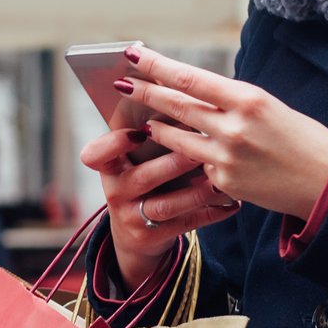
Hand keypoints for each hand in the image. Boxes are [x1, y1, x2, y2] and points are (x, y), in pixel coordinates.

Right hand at [79, 128, 239, 288]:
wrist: (135, 234)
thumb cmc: (143, 180)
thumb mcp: (134, 161)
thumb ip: (151, 133)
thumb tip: (176, 90)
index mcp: (109, 167)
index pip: (95, 155)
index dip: (114, 144)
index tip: (140, 132)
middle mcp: (115, 193)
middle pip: (142, 177)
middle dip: (173, 164)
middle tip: (200, 151)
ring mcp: (132, 218)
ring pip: (166, 205)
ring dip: (196, 192)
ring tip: (220, 179)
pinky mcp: (152, 237)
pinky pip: (185, 225)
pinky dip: (212, 213)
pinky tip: (232, 203)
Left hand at [116, 45, 327, 220]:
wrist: (325, 181)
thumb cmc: (297, 136)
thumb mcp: (267, 106)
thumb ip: (228, 100)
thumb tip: (190, 91)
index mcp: (247, 99)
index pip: (190, 78)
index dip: (157, 66)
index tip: (133, 55)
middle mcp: (234, 127)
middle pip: (177, 106)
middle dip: (145, 92)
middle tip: (121, 83)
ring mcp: (226, 157)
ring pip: (178, 138)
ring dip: (158, 128)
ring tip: (144, 121)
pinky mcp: (224, 182)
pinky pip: (197, 165)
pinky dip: (190, 156)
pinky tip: (184, 153)